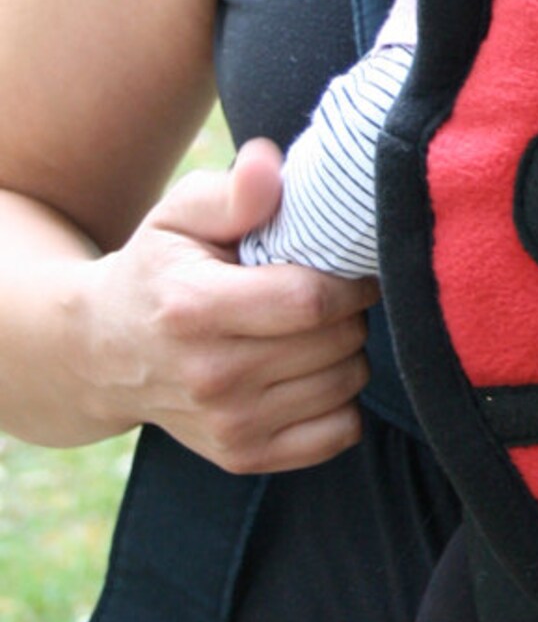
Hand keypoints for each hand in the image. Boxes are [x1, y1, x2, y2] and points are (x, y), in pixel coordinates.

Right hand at [82, 140, 374, 473]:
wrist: (103, 352)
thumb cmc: (158, 269)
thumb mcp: (180, 215)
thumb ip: (233, 193)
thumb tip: (268, 164)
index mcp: (194, 309)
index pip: (310, 301)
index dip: (348, 280)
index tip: (347, 265)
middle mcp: (210, 377)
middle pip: (336, 342)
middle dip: (349, 311)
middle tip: (324, 294)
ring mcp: (228, 425)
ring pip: (346, 384)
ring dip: (346, 352)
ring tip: (310, 330)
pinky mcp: (243, 457)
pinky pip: (340, 432)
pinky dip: (341, 400)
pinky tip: (309, 372)